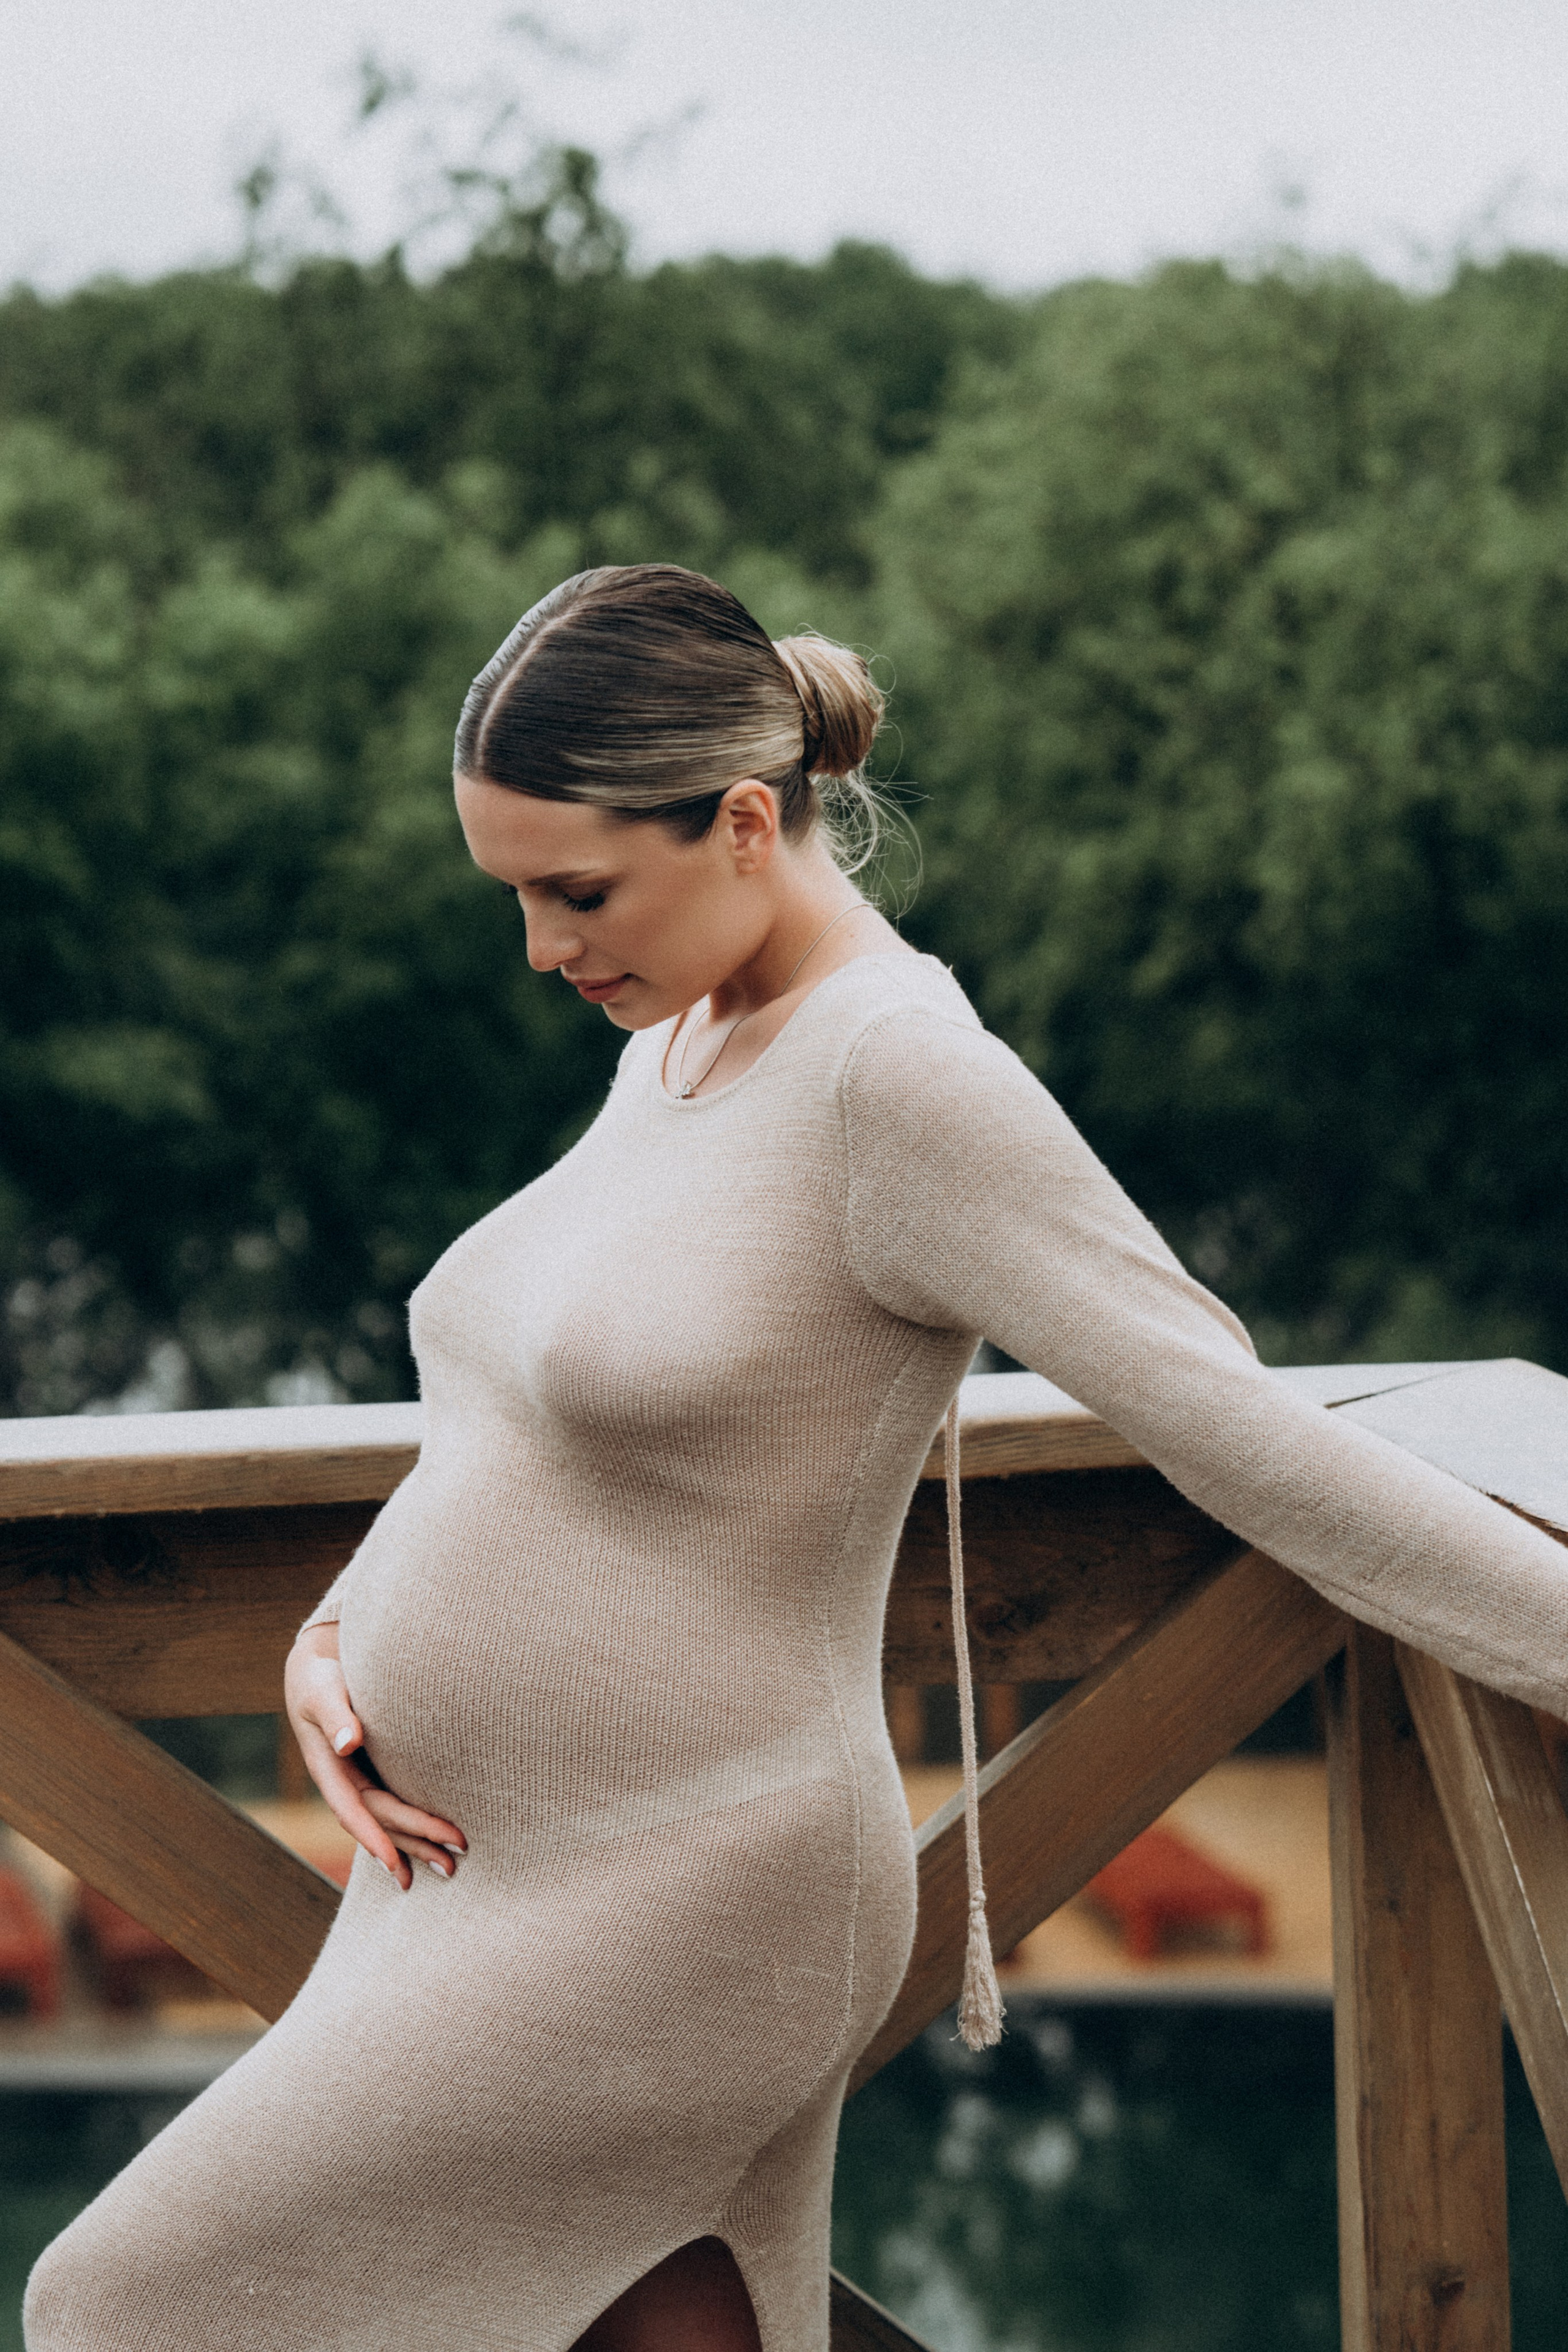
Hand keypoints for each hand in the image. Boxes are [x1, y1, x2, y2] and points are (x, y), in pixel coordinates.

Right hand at [284, 1622, 466, 1891]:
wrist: (318, 1667)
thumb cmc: (319, 1677)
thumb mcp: (322, 1692)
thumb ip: (335, 1715)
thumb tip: (348, 1743)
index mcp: (328, 1769)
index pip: (353, 1811)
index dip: (372, 1838)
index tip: (393, 1864)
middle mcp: (344, 1782)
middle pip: (381, 1821)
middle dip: (413, 1843)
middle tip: (451, 1865)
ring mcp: (359, 1779)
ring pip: (389, 1821)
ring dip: (417, 1845)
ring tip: (450, 1869)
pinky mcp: (375, 1771)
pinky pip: (395, 1806)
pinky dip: (413, 1827)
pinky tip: (435, 1846)